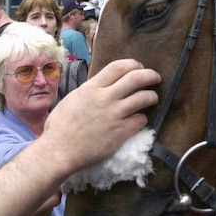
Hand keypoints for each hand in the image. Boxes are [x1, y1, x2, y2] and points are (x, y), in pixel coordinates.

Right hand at [42, 59, 159, 173]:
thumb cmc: (59, 127)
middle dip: (150, 75)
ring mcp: (115, 115)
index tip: (139, 67)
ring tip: (153, 98)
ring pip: (144, 98)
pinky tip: (139, 120)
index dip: (133, 64)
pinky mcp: (121, 132)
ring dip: (152, 96)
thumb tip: (100, 87)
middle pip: (136, 78)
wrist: (60, 151)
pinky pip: (141, 120)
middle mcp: (105, 98)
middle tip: (155, 78)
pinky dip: (142, 118)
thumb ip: (89, 91)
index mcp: (91, 88)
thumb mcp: (72, 99)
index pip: (118, 67)